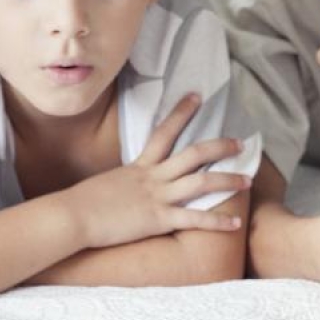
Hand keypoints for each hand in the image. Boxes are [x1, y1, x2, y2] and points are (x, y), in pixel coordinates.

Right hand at [75, 93, 251, 246]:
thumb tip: (124, 183)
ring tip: (248, 180)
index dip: (182, 112)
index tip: (197, 96)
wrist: (70, 217)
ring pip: (200, 183)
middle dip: (220, 147)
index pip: (163, 131)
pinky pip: (193, 219)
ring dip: (228, 180)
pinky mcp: (157, 219)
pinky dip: (217, 221)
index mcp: (138, 166)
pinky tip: (236, 223)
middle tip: (240, 142)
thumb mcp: (105, 184)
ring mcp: (156, 197)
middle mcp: (152, 178)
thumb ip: (122, 182)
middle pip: (193, 154)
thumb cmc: (80, 204)